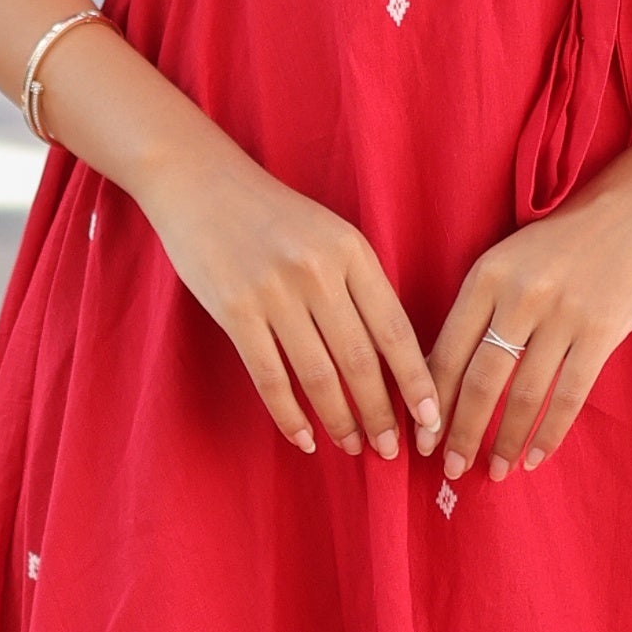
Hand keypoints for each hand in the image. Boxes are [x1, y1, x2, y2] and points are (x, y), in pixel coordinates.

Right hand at [139, 143, 443, 461]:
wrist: (199, 181)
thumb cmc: (273, 215)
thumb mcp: (331, 234)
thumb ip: (360, 285)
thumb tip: (390, 358)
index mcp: (353, 252)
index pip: (395, 329)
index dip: (416, 381)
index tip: (431, 420)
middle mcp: (319, 272)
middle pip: (360, 360)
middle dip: (381, 413)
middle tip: (391, 450)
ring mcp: (274, 292)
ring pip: (318, 375)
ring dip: (340, 421)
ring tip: (353, 448)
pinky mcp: (235, 310)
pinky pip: (269, 377)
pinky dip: (289, 415)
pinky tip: (303, 439)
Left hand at [435, 132, 631, 478]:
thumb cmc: (567, 238)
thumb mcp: (510, 259)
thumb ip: (482, 308)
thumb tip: (447, 376)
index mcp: (485, 276)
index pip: (445, 351)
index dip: (430, 403)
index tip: (420, 440)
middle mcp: (518, 295)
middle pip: (478, 381)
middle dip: (459, 434)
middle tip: (448, 470)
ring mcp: (562, 314)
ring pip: (522, 395)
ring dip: (504, 442)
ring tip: (493, 471)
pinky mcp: (601, 331)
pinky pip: (568, 396)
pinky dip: (548, 433)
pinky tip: (535, 458)